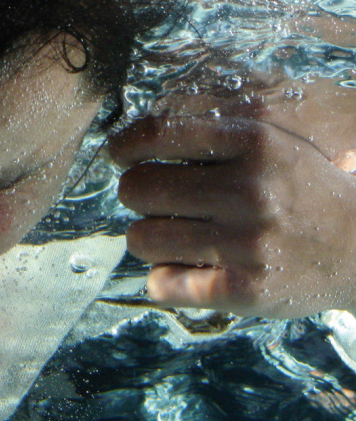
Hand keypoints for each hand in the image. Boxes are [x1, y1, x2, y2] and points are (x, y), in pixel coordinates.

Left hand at [108, 74, 355, 317]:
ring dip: (146, 237)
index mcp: (253, 141)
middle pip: (138, 188)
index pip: (157, 133)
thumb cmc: (301, 188)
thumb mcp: (270, 141)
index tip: (119, 154)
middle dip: (134, 193)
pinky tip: (181, 270)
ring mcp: (247, 244)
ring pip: (142, 237)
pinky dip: (163, 278)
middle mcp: (249, 190)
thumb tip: (134, 135)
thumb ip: (208, 130)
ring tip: (169, 235)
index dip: (124, 144)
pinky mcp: (245, 290)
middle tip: (151, 199)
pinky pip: (163, 284)